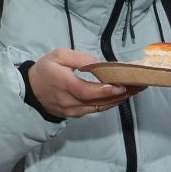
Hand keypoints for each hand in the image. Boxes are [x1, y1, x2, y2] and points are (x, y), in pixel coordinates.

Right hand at [27, 48, 142, 118]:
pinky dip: (110, 103)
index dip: (105, 90)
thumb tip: (100, 64)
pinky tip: (122, 95)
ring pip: (99, 108)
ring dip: (118, 100)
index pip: (87, 91)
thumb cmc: (46, 69)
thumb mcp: (59, 56)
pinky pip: (95, 110)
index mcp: (64, 84)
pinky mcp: (75, 115)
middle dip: (121, 94)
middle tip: (139, 85)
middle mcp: (69, 102)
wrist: (30, 90)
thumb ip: (80, 59)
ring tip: (136, 90)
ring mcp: (72, 111)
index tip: (122, 86)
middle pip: (98, 102)